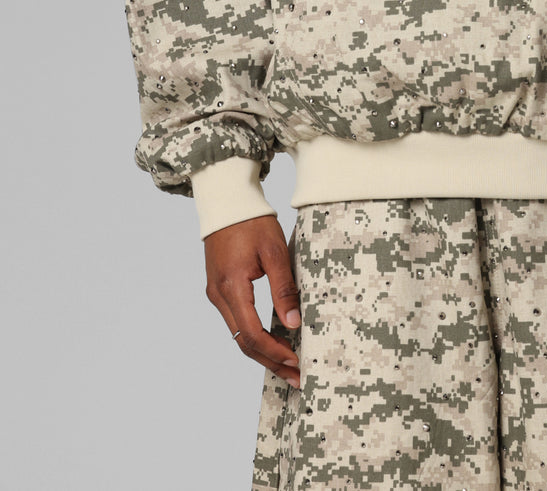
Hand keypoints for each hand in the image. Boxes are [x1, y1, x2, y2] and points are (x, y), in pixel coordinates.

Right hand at [204, 214, 301, 387]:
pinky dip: (254, 336)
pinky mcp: (220, 289)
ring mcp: (216, 294)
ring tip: (288, 365)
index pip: (252, 334)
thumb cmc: (252, 223)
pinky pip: (237, 321)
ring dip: (263, 352)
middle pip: (244, 342)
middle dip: (270, 361)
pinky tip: (273, 342)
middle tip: (296, 376)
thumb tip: (293, 322)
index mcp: (231, 287)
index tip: (296, 362)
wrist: (227, 203)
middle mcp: (219, 296)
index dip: (274, 352)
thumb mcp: (274, 252)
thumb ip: (284, 288)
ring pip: (239, 334)